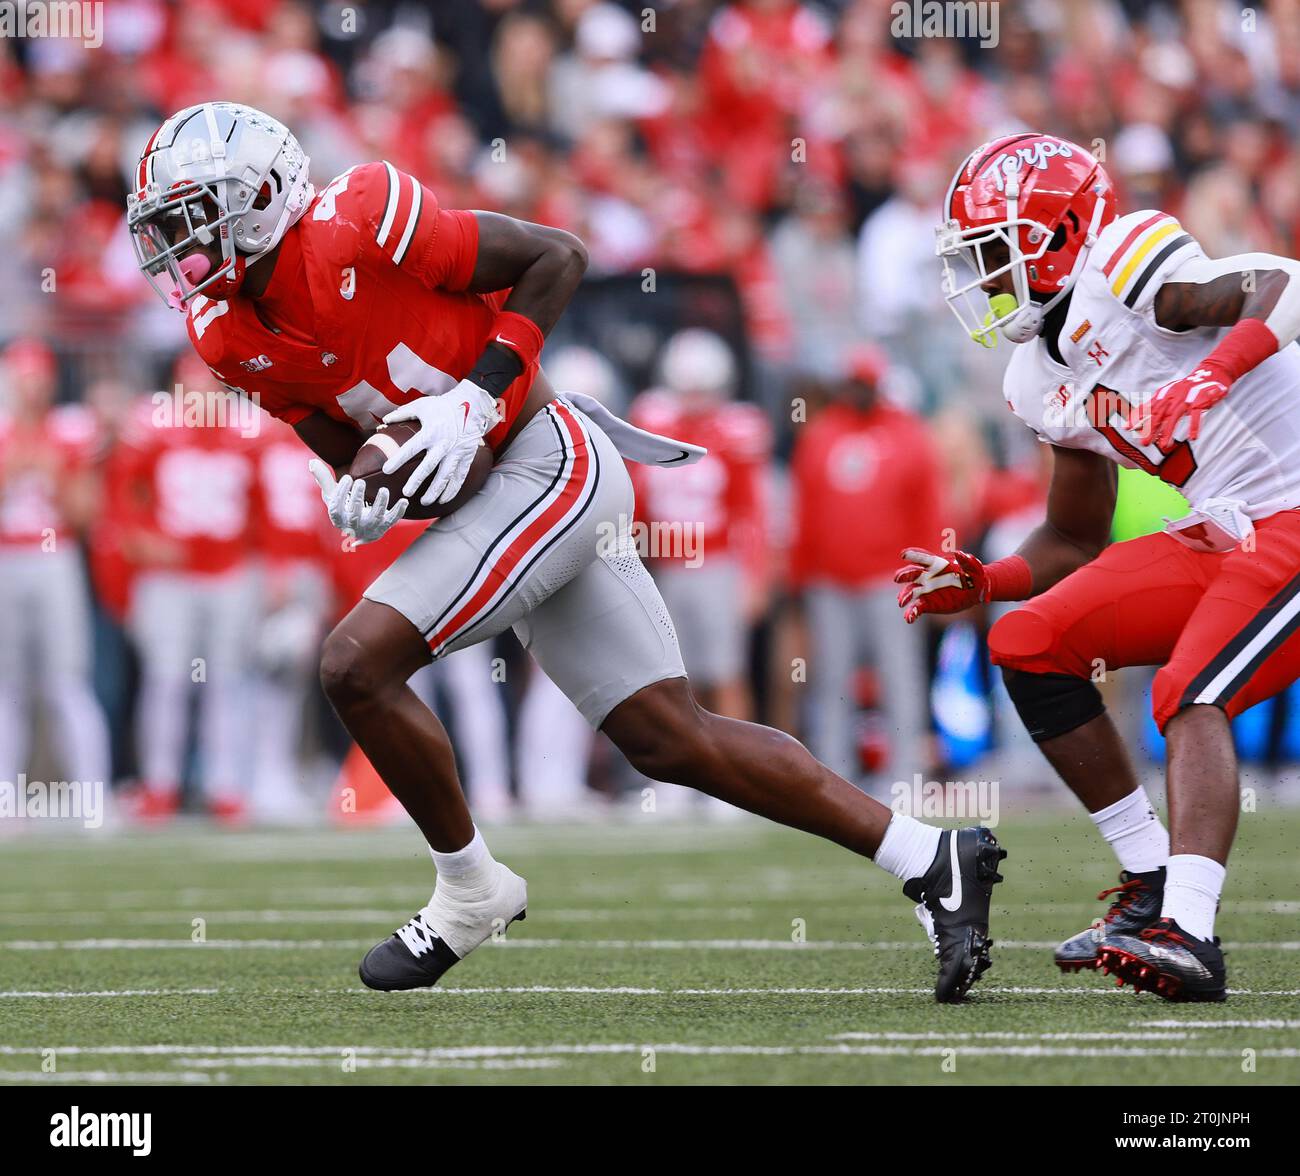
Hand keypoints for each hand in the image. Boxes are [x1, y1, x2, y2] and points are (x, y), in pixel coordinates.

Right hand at [309, 458, 406, 543]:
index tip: (347, 478)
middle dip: (357, 499)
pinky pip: (392, 521)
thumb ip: (323, 479)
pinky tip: (404, 501)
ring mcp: (370, 528)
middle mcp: (353, 526)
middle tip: (361, 482)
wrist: (360, 530)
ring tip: (383, 490)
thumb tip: (312, 462)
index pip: (336, 509)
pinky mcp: (384, 527)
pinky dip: (399, 512)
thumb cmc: (344, 507)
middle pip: (354, 515)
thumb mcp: (332, 495)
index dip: (340, 494)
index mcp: (339, 519)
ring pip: (375, 519)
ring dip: (380, 505)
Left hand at [381, 380, 500, 505]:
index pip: (411, 448)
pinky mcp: (467, 456)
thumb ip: (402, 414)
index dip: (398, 459)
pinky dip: (452, 489)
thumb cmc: (443, 405)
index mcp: (431, 431)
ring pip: (446, 476)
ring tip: (425, 502)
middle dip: (417, 481)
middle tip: (406, 493)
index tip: (386, 470)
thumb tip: (384, 421)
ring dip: (436, 491)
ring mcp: (457, 452)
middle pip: (428, 466)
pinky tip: (444, 500)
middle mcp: (444, 444)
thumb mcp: (421, 405)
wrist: (472, 404)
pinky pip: (460, 476)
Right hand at [894, 547, 987, 622]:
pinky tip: (909, 618)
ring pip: (911, 592)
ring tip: (902, 603)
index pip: (922, 557)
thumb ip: (968, 560)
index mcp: (937, 564)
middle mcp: (928, 576)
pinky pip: (917, 607)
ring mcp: (926, 590)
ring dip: (905, 596)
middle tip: (898, 578)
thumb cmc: (975, 575)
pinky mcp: (928, 603)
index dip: (913, 555)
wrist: (976, 590)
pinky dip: (912, 613)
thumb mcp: (975, 567)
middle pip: (912, 574)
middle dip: (904, 575)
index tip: (904, 555)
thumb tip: (960, 553)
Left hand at [1130, 366, 1230, 447]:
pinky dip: (1195, 426)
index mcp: (1164, 395)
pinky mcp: (1200, 401)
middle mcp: (1172, 397)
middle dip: (1151, 429)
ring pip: (1175, 416)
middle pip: (1159, 414)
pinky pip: (1197, 415)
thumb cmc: (1185, 388)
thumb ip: (1153, 405)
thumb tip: (1135, 417)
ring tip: (1163, 446)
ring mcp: (1186, 400)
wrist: (1211, 373)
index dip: (1137, 417)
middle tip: (1144, 443)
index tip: (1127, 428)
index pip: (1148, 408)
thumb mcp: (1167, 393)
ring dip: (1169, 431)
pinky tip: (1192, 437)